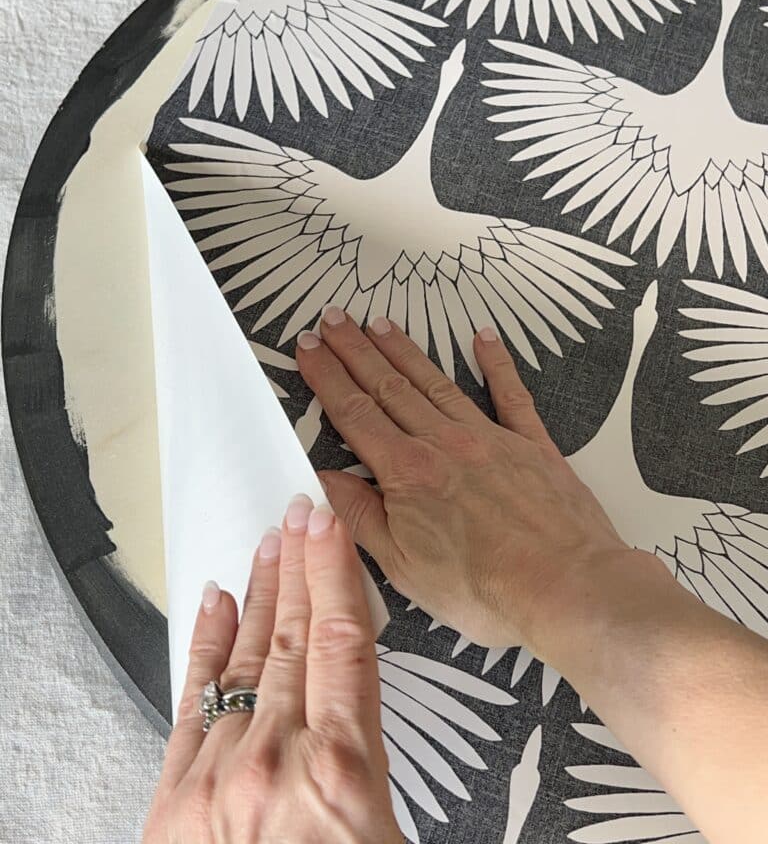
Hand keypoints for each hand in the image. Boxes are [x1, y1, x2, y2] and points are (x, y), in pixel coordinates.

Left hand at [143, 495, 401, 843]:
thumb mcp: (389, 837)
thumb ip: (378, 775)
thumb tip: (376, 723)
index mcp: (342, 778)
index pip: (343, 642)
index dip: (336, 573)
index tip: (330, 526)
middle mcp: (276, 765)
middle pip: (294, 638)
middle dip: (298, 569)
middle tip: (299, 516)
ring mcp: (218, 780)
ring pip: (247, 661)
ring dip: (260, 597)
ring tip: (268, 546)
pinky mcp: (174, 804)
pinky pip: (195, 703)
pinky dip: (209, 649)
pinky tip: (217, 606)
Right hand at [296, 309, 635, 655]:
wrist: (567, 588)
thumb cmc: (485, 590)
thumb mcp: (403, 567)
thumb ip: (360, 517)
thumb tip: (322, 480)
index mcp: (408, 473)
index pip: (354, 413)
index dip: (327, 376)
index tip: (308, 347)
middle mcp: (444, 443)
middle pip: (389, 386)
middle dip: (355, 350)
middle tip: (332, 319)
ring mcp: (490, 438)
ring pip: (436, 383)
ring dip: (405, 351)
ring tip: (380, 323)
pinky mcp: (532, 444)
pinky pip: (510, 394)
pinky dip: (496, 363)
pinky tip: (483, 338)